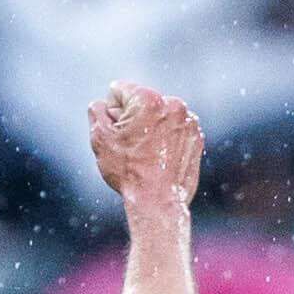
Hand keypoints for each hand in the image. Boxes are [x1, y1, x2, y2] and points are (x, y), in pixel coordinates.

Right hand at [89, 81, 204, 213]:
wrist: (158, 202)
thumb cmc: (128, 171)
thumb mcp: (100, 138)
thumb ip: (97, 111)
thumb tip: (103, 105)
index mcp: (148, 99)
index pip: (119, 90)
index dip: (110, 111)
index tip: (115, 131)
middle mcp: (172, 103)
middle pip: (141, 102)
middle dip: (132, 119)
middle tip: (130, 147)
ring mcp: (188, 120)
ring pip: (159, 116)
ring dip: (150, 128)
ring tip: (146, 154)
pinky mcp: (197, 137)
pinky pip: (174, 129)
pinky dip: (166, 139)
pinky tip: (159, 158)